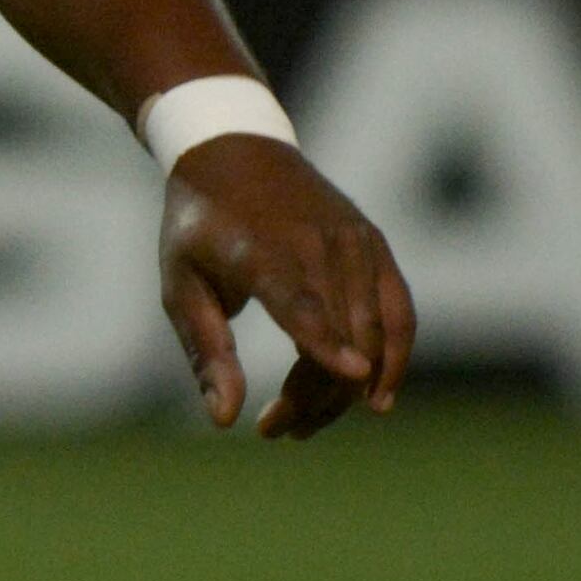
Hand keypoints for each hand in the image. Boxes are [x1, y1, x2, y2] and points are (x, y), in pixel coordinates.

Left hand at [159, 135, 414, 437]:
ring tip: (305, 423)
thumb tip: (224, 420)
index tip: (353, 376)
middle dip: (314, 399)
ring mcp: (354, 240)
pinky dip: (396, 356)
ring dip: (346, 390)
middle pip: (339, 335)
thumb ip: (206, 350)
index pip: (299, 297)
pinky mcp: (375, 243)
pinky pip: (400, 311)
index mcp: (259, 248)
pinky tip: (376, 397)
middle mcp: (316, 241)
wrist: (235, 150)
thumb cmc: (198, 226)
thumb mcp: (180, 283)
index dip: (327, 338)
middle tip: (276, 429)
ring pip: (372, 334)